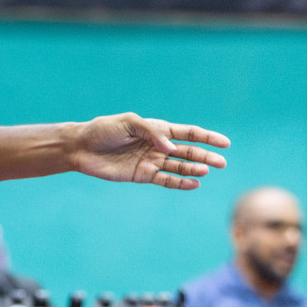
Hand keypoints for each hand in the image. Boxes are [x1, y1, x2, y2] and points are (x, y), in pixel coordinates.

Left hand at [72, 114, 229, 189]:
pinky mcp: (142, 175)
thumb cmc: (103, 130)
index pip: (187, 133)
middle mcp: (157, 146)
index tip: (225, 143)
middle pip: (188, 152)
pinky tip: (193, 183)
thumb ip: (152, 132)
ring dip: (194, 169)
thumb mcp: (128, 122)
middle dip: (205, 156)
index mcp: (156, 129)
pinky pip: (166, 180)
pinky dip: (180, 183)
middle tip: (221, 162)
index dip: (206, 137)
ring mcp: (151, 161)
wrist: (81, 147)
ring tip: (206, 170)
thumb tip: (171, 148)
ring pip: (179, 166)